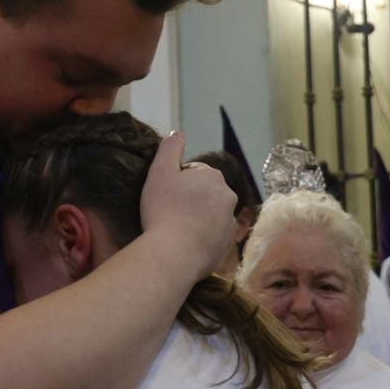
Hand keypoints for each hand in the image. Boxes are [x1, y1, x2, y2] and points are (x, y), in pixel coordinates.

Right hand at [139, 131, 236, 276]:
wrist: (174, 254)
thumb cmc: (164, 210)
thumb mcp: (159, 172)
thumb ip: (169, 148)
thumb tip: (177, 133)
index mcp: (214, 177)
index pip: (193, 173)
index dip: (176, 183)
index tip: (164, 196)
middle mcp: (228, 197)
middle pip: (204, 194)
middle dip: (189, 200)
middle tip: (168, 212)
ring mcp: (229, 223)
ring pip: (209, 215)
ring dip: (196, 218)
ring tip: (175, 229)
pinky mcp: (227, 245)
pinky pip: (211, 236)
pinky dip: (200, 237)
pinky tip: (184, 243)